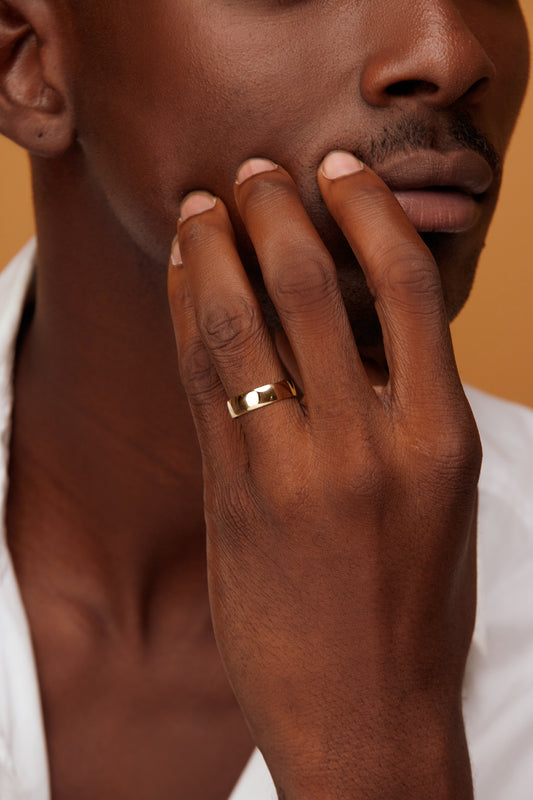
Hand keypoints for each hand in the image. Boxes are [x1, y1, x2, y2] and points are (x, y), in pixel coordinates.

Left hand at [167, 152, 480, 798]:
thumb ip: (402, 406)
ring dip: (213, 250)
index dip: (364, 211)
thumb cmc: (413, 604)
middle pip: (311, 285)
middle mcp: (369, 445)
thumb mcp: (441, 494)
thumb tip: (354, 320)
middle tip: (251, 172)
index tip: (334, 171)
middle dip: (273, 210)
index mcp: (442, 438)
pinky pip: (202, 381)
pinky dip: (188, 317)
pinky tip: (183, 280)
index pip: (407, 285)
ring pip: (240, 323)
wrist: (365, 712)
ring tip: (201, 207)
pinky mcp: (230, 497)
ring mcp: (292, 472)